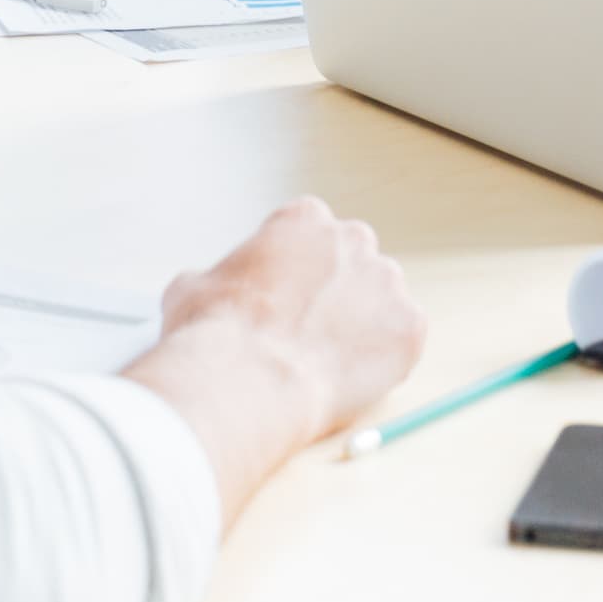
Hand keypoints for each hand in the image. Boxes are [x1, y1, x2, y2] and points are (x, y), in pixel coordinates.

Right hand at [122, 198, 422, 515]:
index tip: (285, 299)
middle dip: (336, 294)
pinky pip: (402, 342)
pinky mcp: (409, 329)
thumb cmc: (215, 332)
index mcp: (305, 220)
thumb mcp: (192, 286)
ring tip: (325, 364)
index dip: (296, 271)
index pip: (311, 234)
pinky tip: (347, 379)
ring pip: (381, 304)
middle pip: (353, 264)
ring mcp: (387, 285)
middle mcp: (354, 240)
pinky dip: (384, 361)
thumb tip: (211, 293)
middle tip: (308, 334)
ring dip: (362, 328)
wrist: (246, 381)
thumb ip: (219, 278)